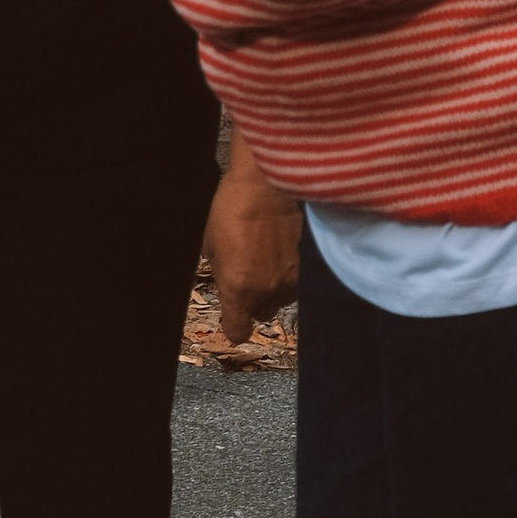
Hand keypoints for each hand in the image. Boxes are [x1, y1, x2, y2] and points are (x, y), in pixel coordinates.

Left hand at [204, 137, 301, 343]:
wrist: (267, 186)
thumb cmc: (231, 209)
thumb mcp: (210, 243)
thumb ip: (219, 269)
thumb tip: (224, 276)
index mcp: (237, 290)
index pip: (238, 331)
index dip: (233, 326)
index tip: (231, 315)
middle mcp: (266, 293)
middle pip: (261, 315)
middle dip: (253, 302)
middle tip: (247, 278)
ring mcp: (289, 281)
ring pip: (281, 300)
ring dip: (272, 289)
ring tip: (265, 263)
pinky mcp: (306, 266)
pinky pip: (295, 282)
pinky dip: (288, 275)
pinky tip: (280, 253)